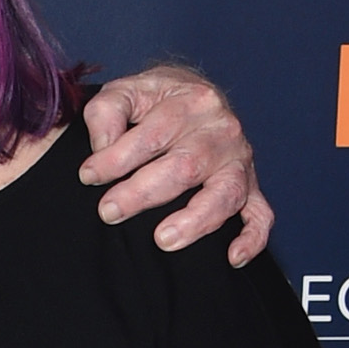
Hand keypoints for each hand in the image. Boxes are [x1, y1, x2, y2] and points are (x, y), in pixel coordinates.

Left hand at [80, 66, 271, 263]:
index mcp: (192, 101)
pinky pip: (260, 214)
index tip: (88, 176)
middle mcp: (223, 130)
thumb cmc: (154, 100)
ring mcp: (239, 160)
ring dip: (195, 220)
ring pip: (226, 194)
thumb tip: (102, 147)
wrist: (193, 95)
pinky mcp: (250, 185)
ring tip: (162, 239)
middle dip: (143, 193)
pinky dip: (252, 237)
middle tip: (109, 211)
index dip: (116, 159)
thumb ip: (107, 112)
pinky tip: (232, 257)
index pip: (152, 135)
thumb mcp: (126, 90)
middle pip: (186, 166)